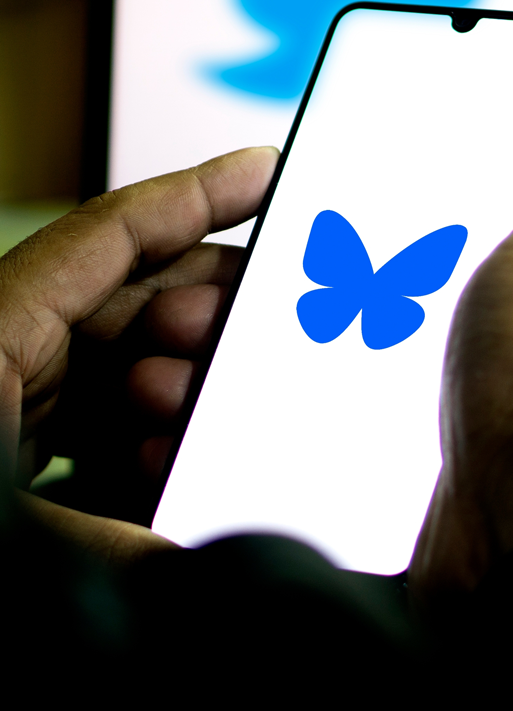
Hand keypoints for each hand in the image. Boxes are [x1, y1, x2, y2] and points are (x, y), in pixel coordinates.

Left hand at [0, 146, 277, 557]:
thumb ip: (98, 539)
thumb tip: (191, 563)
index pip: (111, 236)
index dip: (198, 193)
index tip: (263, 172)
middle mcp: (4, 353)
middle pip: (133, 298)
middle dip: (204, 315)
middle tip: (257, 332)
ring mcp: (15, 402)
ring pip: (128, 362)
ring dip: (179, 390)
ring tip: (195, 419)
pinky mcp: (23, 452)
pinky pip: (108, 422)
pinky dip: (149, 440)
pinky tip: (162, 467)